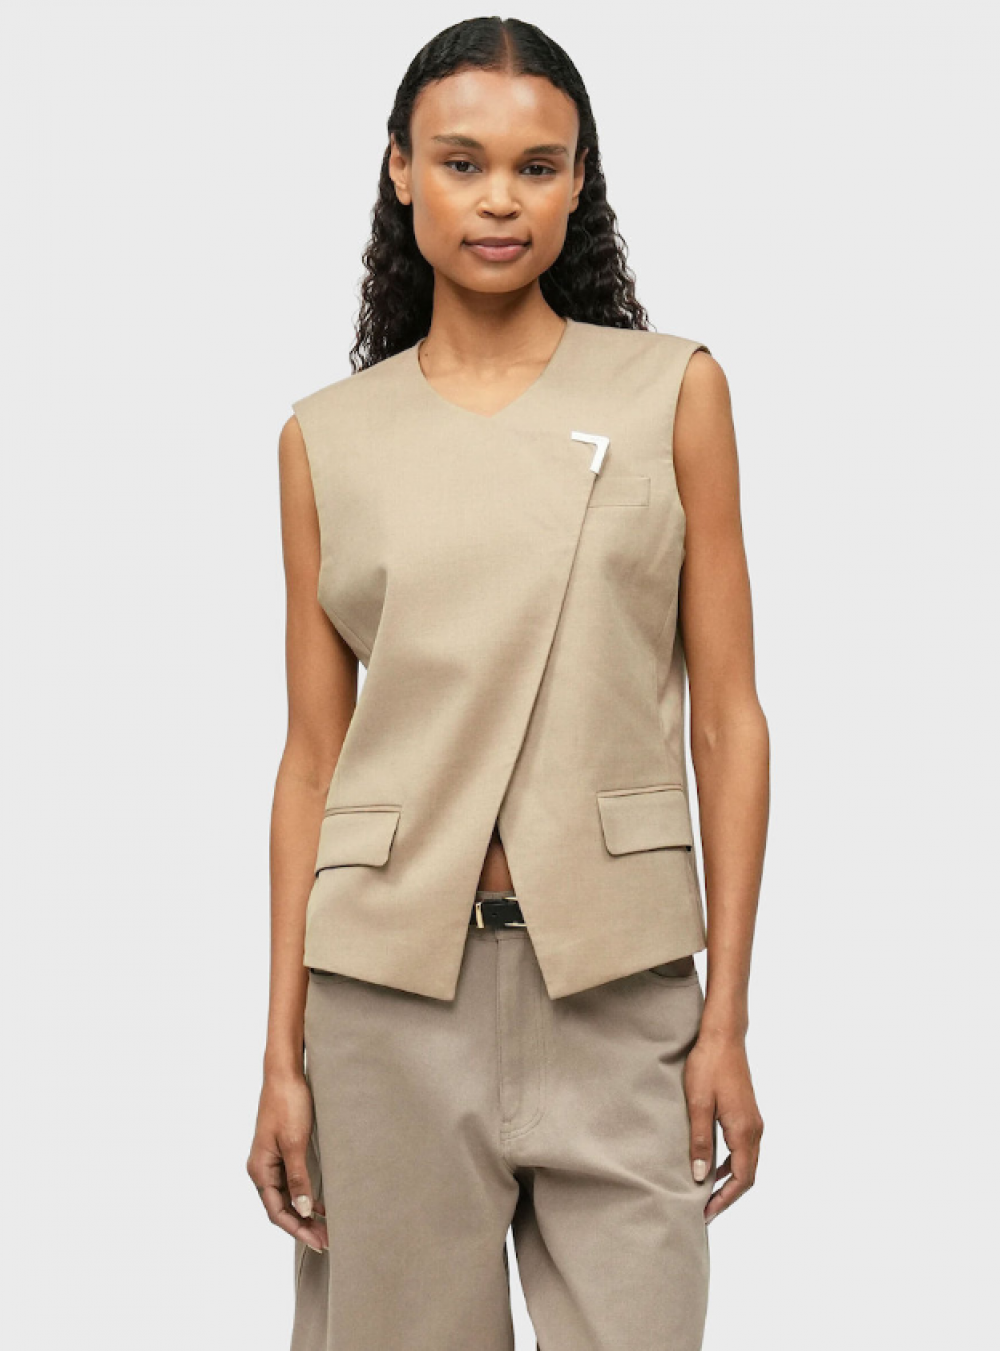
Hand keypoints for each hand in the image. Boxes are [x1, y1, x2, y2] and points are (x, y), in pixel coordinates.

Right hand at [246, 1069, 327, 1253]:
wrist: (285, 1074)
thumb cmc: (288, 1104)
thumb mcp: (295, 1143)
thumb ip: (298, 1177)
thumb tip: (302, 1210)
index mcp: (260, 1169)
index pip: (276, 1211)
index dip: (297, 1229)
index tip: (317, 1241)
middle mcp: (262, 1168)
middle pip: (281, 1207)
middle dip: (303, 1226)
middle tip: (326, 1241)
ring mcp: (272, 1161)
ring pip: (288, 1197)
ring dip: (305, 1213)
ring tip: (326, 1228)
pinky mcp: (283, 1152)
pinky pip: (292, 1182)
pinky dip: (305, 1195)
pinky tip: (321, 1205)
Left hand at [684, 1030, 763, 1224]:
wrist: (723, 1035)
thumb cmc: (708, 1065)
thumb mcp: (698, 1103)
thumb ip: (700, 1140)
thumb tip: (700, 1176)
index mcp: (744, 1131)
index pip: (741, 1179)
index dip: (724, 1200)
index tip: (706, 1214)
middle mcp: (755, 1130)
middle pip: (747, 1175)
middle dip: (728, 1196)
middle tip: (704, 1210)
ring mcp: (753, 1121)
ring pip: (747, 1162)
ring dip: (730, 1181)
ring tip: (707, 1194)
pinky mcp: (747, 1114)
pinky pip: (744, 1149)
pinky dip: (731, 1164)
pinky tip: (713, 1165)